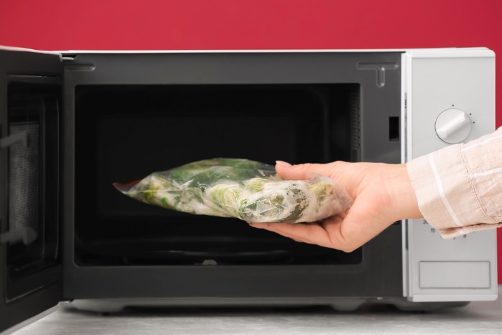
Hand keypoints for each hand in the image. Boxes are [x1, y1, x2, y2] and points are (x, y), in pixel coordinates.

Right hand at [248, 161, 421, 251]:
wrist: (387, 187)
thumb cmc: (369, 179)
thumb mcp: (326, 172)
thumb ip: (301, 172)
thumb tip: (280, 167)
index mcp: (332, 205)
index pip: (301, 209)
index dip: (282, 205)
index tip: (265, 200)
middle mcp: (333, 221)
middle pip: (299, 222)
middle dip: (276, 217)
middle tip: (257, 211)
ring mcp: (335, 232)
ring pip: (301, 231)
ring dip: (279, 224)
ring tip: (260, 217)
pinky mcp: (339, 240)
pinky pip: (310, 236)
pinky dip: (291, 230)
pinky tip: (277, 223)